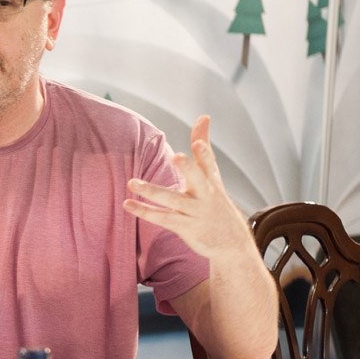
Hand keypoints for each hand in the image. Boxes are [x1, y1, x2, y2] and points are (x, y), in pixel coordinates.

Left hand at [122, 116, 249, 260]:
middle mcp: (205, 194)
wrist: (231, 242)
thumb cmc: (215, 200)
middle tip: (177, 157)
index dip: (204, 152)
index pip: (208, 162)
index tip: (198, 141)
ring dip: (152, 192)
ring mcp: (195, 212)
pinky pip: (163, 218)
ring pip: (173, 200)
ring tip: (131, 182)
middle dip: (189, 168)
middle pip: (198, 179)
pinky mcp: (185, 227)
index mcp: (211, 180)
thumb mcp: (212, 174)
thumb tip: (204, 116)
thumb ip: (203, 145)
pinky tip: (127, 204)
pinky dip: (145, 212)